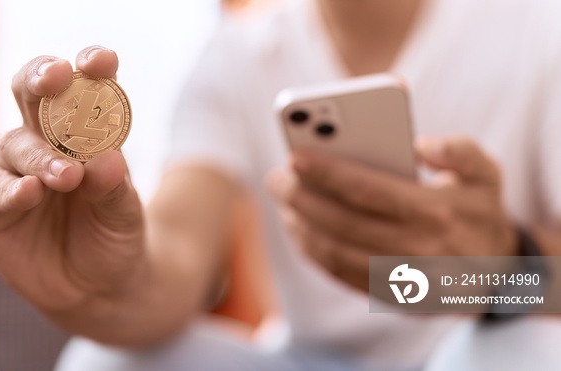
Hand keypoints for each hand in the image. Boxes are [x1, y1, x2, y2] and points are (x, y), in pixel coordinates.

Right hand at [0, 46, 145, 316]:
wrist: (99, 289)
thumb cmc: (115, 239)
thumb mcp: (124, 215)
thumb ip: (114, 189)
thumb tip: (106, 160)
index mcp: (85, 133)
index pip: (84, 89)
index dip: (90, 69)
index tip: (102, 62)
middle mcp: (47, 142)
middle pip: (34, 95)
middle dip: (43, 79)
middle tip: (57, 78)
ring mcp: (17, 171)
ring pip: (19, 144)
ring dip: (42, 156)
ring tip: (67, 176)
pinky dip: (13, 190)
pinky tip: (30, 192)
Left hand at [267, 136, 516, 291]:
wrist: (496, 273)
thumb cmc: (477, 211)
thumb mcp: (486, 173)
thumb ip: (460, 151)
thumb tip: (420, 144)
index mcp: (437, 212)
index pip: (368, 190)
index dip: (327, 173)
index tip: (295, 156)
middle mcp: (418, 249)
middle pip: (343, 223)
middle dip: (301, 198)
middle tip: (277, 178)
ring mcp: (402, 279)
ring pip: (335, 253)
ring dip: (301, 227)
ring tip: (283, 201)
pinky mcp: (390, 296)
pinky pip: (340, 275)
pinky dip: (313, 252)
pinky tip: (299, 229)